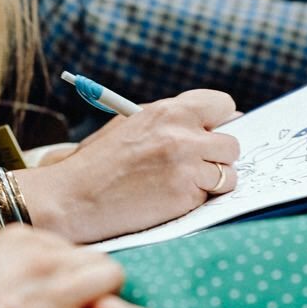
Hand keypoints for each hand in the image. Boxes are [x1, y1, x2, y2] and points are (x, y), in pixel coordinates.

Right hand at [23, 89, 240, 242]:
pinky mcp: (184, 195)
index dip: (222, 122)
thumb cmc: (99, 163)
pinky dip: (197, 202)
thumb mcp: (132, 125)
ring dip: (212, 183)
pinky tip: (170, 200)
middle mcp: (181, 134)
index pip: (223, 105)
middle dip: (219, 157)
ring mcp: (185, 166)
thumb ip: (170, 121)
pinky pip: (211, 198)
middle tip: (199, 166)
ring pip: (229, 174)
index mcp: (168, 111)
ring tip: (182, 185)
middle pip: (232, 142)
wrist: (73, 197)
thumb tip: (208, 125)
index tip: (215, 134)